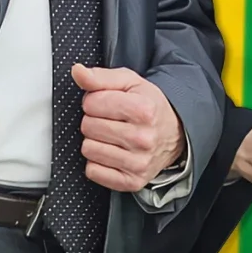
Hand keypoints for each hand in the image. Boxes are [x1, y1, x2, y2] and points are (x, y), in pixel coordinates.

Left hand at [73, 64, 184, 192]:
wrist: (174, 134)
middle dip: (94, 120)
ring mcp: (138, 163)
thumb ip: (100, 76)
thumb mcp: (130, 83)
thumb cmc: (149, 106)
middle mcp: (143, 139)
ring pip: (88, 149)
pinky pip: (93, 171)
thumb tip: (77, 71)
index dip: (94, 100)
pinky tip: (113, 152)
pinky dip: (98, 162)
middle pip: (88, 127)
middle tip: (110, 119)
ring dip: (95, 141)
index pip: (91, 103)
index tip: (107, 102)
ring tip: (112, 135)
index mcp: (143, 110)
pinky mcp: (132, 181)